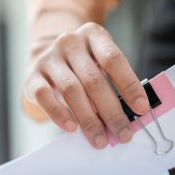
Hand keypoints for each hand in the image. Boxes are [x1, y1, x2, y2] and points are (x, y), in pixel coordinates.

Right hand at [23, 22, 149, 148]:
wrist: (47, 57)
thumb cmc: (82, 65)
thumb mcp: (100, 63)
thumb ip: (114, 84)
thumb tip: (129, 117)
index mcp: (93, 35)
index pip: (114, 60)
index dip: (130, 85)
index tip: (142, 109)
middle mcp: (70, 43)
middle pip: (94, 80)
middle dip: (111, 111)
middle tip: (123, 134)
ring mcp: (49, 58)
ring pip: (71, 90)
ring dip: (88, 119)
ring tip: (100, 139)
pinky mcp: (32, 76)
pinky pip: (44, 96)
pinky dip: (59, 114)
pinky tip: (71, 128)